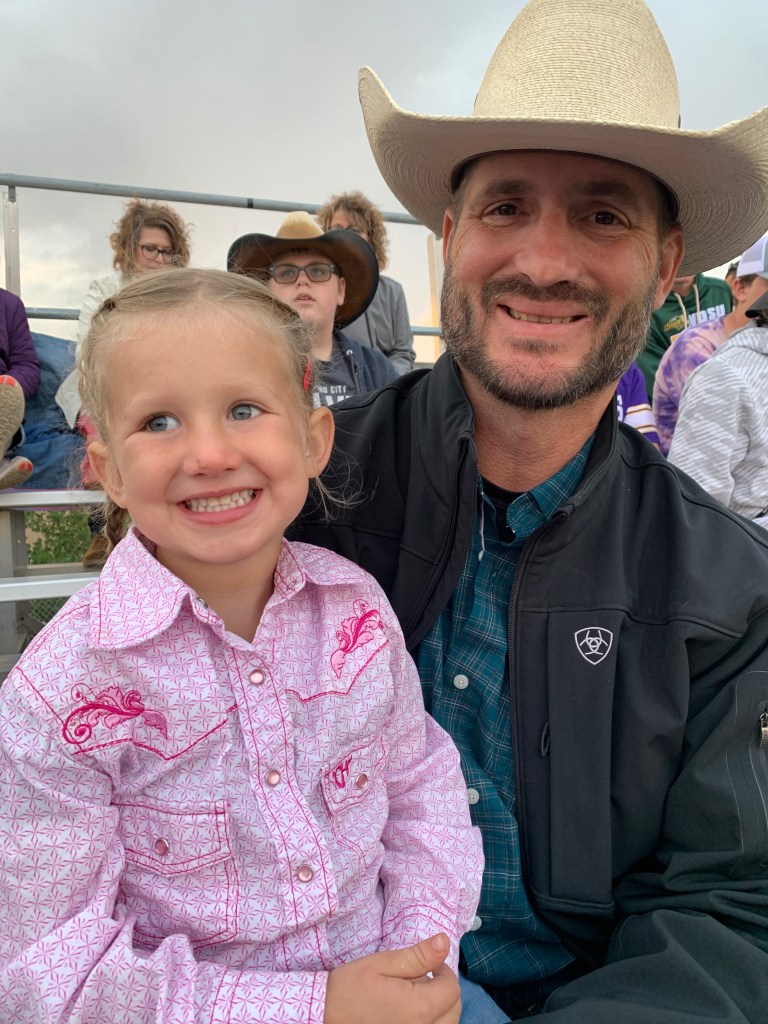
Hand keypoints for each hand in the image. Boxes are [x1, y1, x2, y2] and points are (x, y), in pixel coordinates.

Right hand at [324, 933, 459, 1023]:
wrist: (323, 1018)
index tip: (429, 965)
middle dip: (444, 991)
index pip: (451, 989)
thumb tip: (445, 942)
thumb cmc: (349, 989)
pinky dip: (428, 1023)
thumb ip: (417, 956)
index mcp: (419, 1009)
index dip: (444, 971)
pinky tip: (410, 1015)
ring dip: (440, 1011)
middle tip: (424, 980)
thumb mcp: (381, 964)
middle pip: (453, 1012)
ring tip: (417, 998)